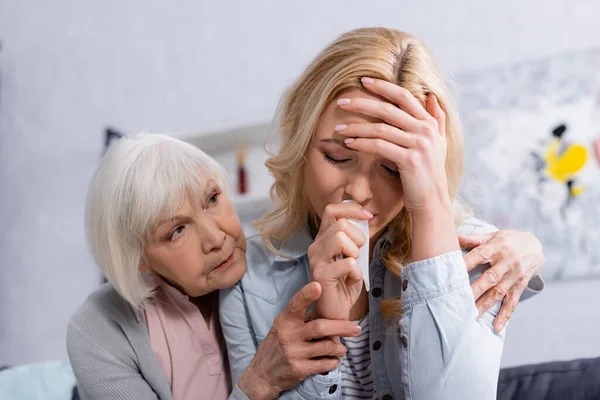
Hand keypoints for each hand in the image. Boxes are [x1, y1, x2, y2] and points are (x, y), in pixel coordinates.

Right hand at [237, 282, 360, 398]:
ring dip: (340, 348)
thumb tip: (324, 304)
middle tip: (356, 328)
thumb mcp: (282, 326)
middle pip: (320, 327)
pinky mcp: (299, 369)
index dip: (307, 294)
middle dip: (342, 327)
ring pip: (326, 347)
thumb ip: (301, 316)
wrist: (263, 373)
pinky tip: (334, 359)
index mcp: (285, 320)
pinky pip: (324, 364)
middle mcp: (288, 335)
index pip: (296, 304)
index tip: (318, 285)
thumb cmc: (277, 344)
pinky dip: (333, 361)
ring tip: (343, 348)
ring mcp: (293, 353)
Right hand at [307, 201, 369, 319]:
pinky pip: (348, 263)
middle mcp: (316, 247)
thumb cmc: (345, 285)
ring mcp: (316, 260)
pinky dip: (356, 272)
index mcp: (322, 239)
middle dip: (358, 237)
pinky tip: (351, 281)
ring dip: (355, 253)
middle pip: (340, 223)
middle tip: (357, 255)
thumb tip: (366, 217)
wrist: (336, 312)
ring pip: (340, 238)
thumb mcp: (352, 256)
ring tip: (352, 267)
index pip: (332, 210)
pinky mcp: (321, 275)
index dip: (352, 209)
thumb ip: (354, 238)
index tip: (368, 216)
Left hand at [336, 77, 449, 216]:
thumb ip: (436, 119)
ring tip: (338, 128)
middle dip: (362, 103)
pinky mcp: (409, 160)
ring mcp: (419, 145)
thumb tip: (430, 96)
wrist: (432, 202)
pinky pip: (379, 146)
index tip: (363, 81)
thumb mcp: (438, 144)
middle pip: (388, 109)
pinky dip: (361, 143)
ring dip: (356, 126)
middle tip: (341, 102)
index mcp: (430, 123)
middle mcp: (425, 130)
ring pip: (380, 128)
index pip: (404, 96)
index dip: (383, 87)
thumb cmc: (430, 174)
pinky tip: (348, 143)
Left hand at [460, 230, 543, 331]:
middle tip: (460, 299)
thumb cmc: (508, 241)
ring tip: (471, 315)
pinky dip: (505, 315)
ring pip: (499, 292)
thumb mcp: (493, 236)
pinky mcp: (520, 286)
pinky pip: (513, 302)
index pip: (480, 255)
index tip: (452, 271)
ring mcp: (515, 276)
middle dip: (475, 289)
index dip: (466, 262)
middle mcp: (507, 262)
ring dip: (485, 305)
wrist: (536, 246)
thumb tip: (453, 236)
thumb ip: (473, 238)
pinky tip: (497, 327)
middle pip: (490, 277)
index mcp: (497, 247)